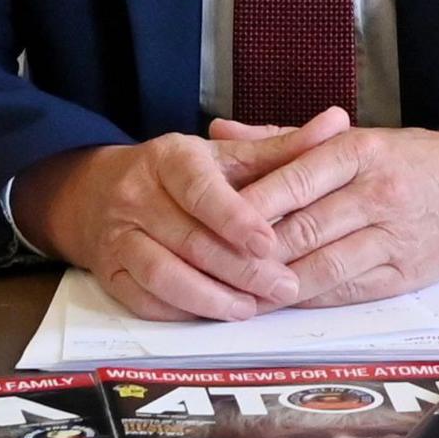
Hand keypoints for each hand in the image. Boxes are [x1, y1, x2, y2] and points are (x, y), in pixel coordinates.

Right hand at [14, 113, 350, 319]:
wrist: (100, 192)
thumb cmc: (184, 175)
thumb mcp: (227, 154)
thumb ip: (283, 148)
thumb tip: (338, 123)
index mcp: (170, 158)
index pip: (200, 189)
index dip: (234, 218)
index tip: (268, 242)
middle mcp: (137, 195)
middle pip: (191, 240)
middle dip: (240, 270)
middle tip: (284, 287)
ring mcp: (118, 236)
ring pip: (164, 275)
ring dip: (211, 297)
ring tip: (253, 308)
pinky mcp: (110, 273)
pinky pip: (145, 301)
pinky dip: (183, 312)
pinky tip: (217, 315)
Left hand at [223, 120, 438, 305]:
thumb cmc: (410, 159)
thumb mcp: (355, 137)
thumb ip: (284, 139)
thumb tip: (220, 135)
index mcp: (362, 151)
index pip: (295, 180)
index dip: (249, 206)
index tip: (208, 219)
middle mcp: (378, 193)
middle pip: (302, 228)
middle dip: (252, 252)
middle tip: (207, 265)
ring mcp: (393, 237)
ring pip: (321, 267)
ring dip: (274, 284)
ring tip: (233, 290)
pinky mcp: (403, 274)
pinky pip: (344, 291)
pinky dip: (306, 297)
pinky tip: (276, 299)